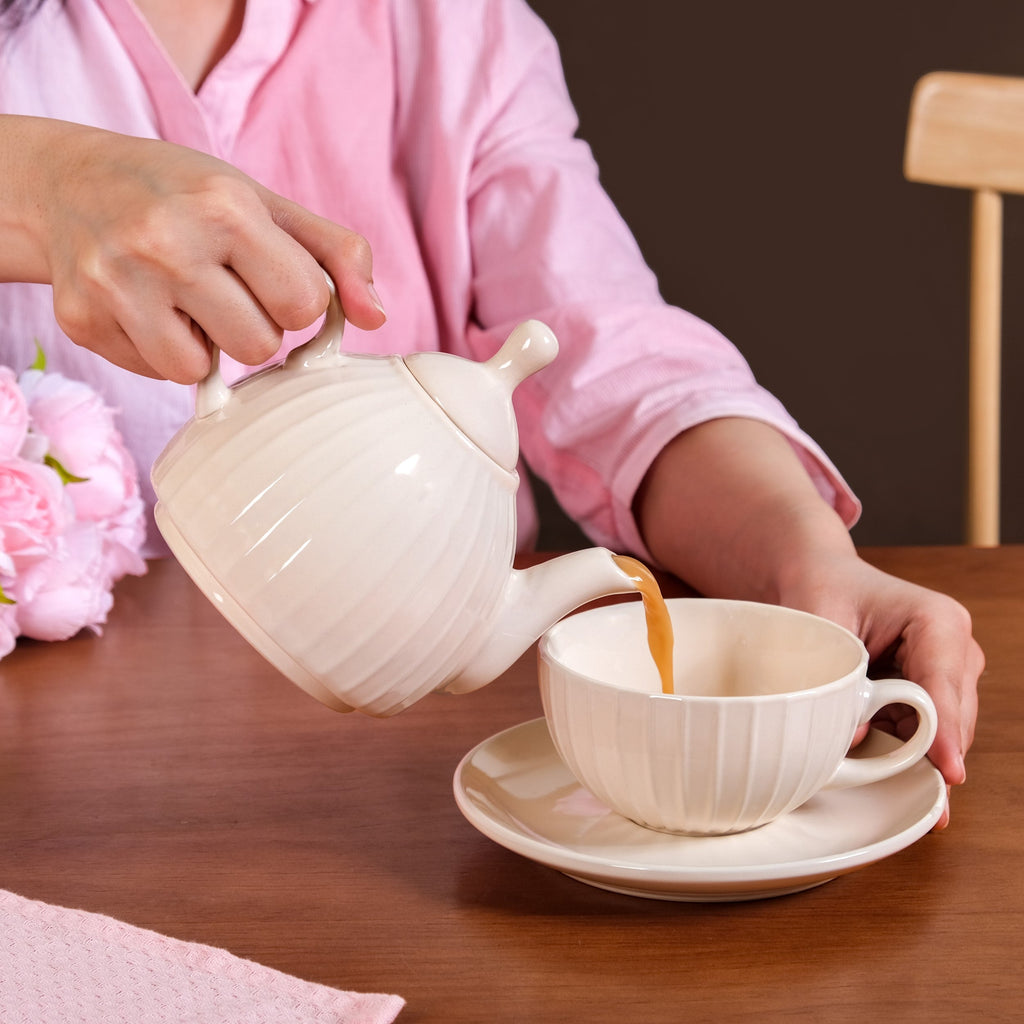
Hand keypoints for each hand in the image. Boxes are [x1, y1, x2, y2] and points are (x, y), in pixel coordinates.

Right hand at [1, 116, 385, 381]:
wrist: (71, 183)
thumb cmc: (187, 196)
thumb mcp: (266, 204)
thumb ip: (338, 255)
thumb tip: (376, 318)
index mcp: (224, 206)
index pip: (304, 304)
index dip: (295, 297)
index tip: (267, 274)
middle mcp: (164, 242)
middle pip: (259, 346)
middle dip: (253, 324)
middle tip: (222, 285)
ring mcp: (116, 284)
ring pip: (203, 372)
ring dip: (207, 346)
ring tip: (186, 299)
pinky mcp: (83, 320)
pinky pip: (157, 372)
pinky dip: (163, 350)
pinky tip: (149, 307)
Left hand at [773, 551, 981, 829]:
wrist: (822, 579)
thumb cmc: (823, 589)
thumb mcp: (821, 622)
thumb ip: (837, 675)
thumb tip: (854, 739)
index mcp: (937, 621)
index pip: (944, 685)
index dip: (944, 730)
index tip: (948, 768)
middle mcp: (956, 649)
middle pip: (954, 718)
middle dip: (929, 753)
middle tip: (900, 790)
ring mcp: (951, 674)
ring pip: (944, 733)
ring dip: (913, 754)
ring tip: (877, 773)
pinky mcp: (934, 694)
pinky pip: (926, 733)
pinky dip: (902, 748)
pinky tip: (876, 758)